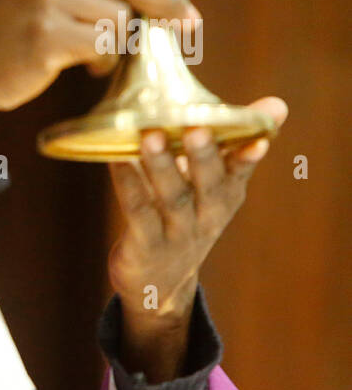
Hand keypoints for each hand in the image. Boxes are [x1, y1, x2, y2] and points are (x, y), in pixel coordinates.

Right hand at [0, 0, 204, 125]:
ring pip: (121, 19)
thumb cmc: (13, 31)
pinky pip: (104, 46)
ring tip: (97, 55)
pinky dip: (105, 61)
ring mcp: (48, 0)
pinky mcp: (48, 36)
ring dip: (120, 43)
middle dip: (169, 4)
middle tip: (191, 23)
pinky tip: (87, 67)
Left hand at [107, 98, 288, 381]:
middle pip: (209, 185)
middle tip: (198, 127)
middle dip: (206, 156)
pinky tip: (116, 160)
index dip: (249, 156)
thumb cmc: (186, 219)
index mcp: (225, 197)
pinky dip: (128, 184)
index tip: (260, 137)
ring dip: (162, 167)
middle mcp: (207, 216)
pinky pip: (137, 211)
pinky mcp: (145, 245)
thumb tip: (274, 104)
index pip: (241, 173)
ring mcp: (176, 233)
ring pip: (172, 198)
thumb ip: (232, 145)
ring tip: (150, 137)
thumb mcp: (214, 186)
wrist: (160, 285)